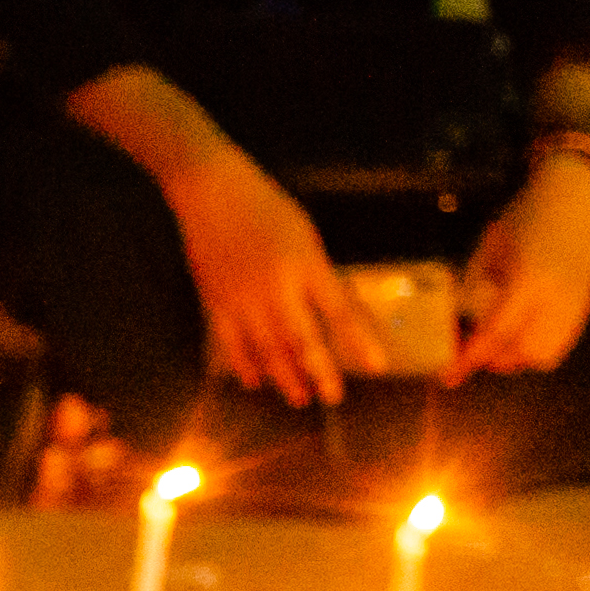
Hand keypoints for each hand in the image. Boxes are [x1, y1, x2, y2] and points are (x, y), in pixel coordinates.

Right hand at [165, 153, 383, 404]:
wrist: (211, 192)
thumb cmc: (266, 208)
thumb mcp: (304, 236)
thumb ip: (317, 275)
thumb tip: (333, 315)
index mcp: (305, 263)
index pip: (340, 310)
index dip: (360, 340)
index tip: (378, 366)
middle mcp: (276, 287)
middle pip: (303, 340)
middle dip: (320, 372)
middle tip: (333, 398)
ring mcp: (243, 299)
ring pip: (268, 350)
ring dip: (285, 377)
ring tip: (299, 398)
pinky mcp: (215, 303)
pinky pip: (231, 344)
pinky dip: (244, 365)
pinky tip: (254, 382)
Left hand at [446, 164, 589, 383]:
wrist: (573, 194)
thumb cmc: (523, 216)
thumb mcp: (487, 248)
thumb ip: (473, 288)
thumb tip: (455, 326)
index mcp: (529, 280)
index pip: (495, 333)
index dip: (469, 358)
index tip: (449, 377)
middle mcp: (557, 297)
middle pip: (522, 353)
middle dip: (495, 358)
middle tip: (475, 347)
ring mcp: (577, 303)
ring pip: (545, 355)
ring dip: (517, 356)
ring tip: (500, 340)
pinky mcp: (587, 303)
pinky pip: (562, 343)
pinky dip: (538, 347)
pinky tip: (523, 330)